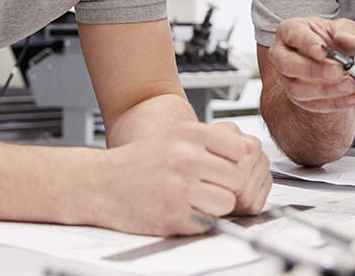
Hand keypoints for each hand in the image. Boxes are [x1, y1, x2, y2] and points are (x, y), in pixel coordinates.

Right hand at [98, 121, 271, 235]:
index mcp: (189, 134)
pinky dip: (200, 219)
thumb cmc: (140, 161)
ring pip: (227, 202)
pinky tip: (182, 209)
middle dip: (227, 185)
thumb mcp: (176, 137)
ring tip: (196, 198)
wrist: (101, 183)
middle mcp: (186, 157)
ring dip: (216, 205)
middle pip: (238, 177)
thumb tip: (252, 148)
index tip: (225, 166)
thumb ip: (215, 140)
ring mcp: (180, 188)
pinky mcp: (174, 215)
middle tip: (208, 186)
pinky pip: (208, 221)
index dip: (237, 161)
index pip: (242, 148)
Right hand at [269, 17, 354, 112]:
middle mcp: (280, 54)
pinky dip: (334, 103)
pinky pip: (310, 104)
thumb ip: (347, 32)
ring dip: (325, 90)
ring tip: (349, 85)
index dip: (307, 43)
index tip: (323, 51)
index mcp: (288, 30)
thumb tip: (348, 40)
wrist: (335, 59)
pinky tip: (352, 98)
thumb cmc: (332, 39)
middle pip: (287, 65)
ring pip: (296, 89)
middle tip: (338, 72)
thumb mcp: (343, 29)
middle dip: (313, 70)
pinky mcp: (295, 97)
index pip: (293, 35)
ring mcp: (285, 77)